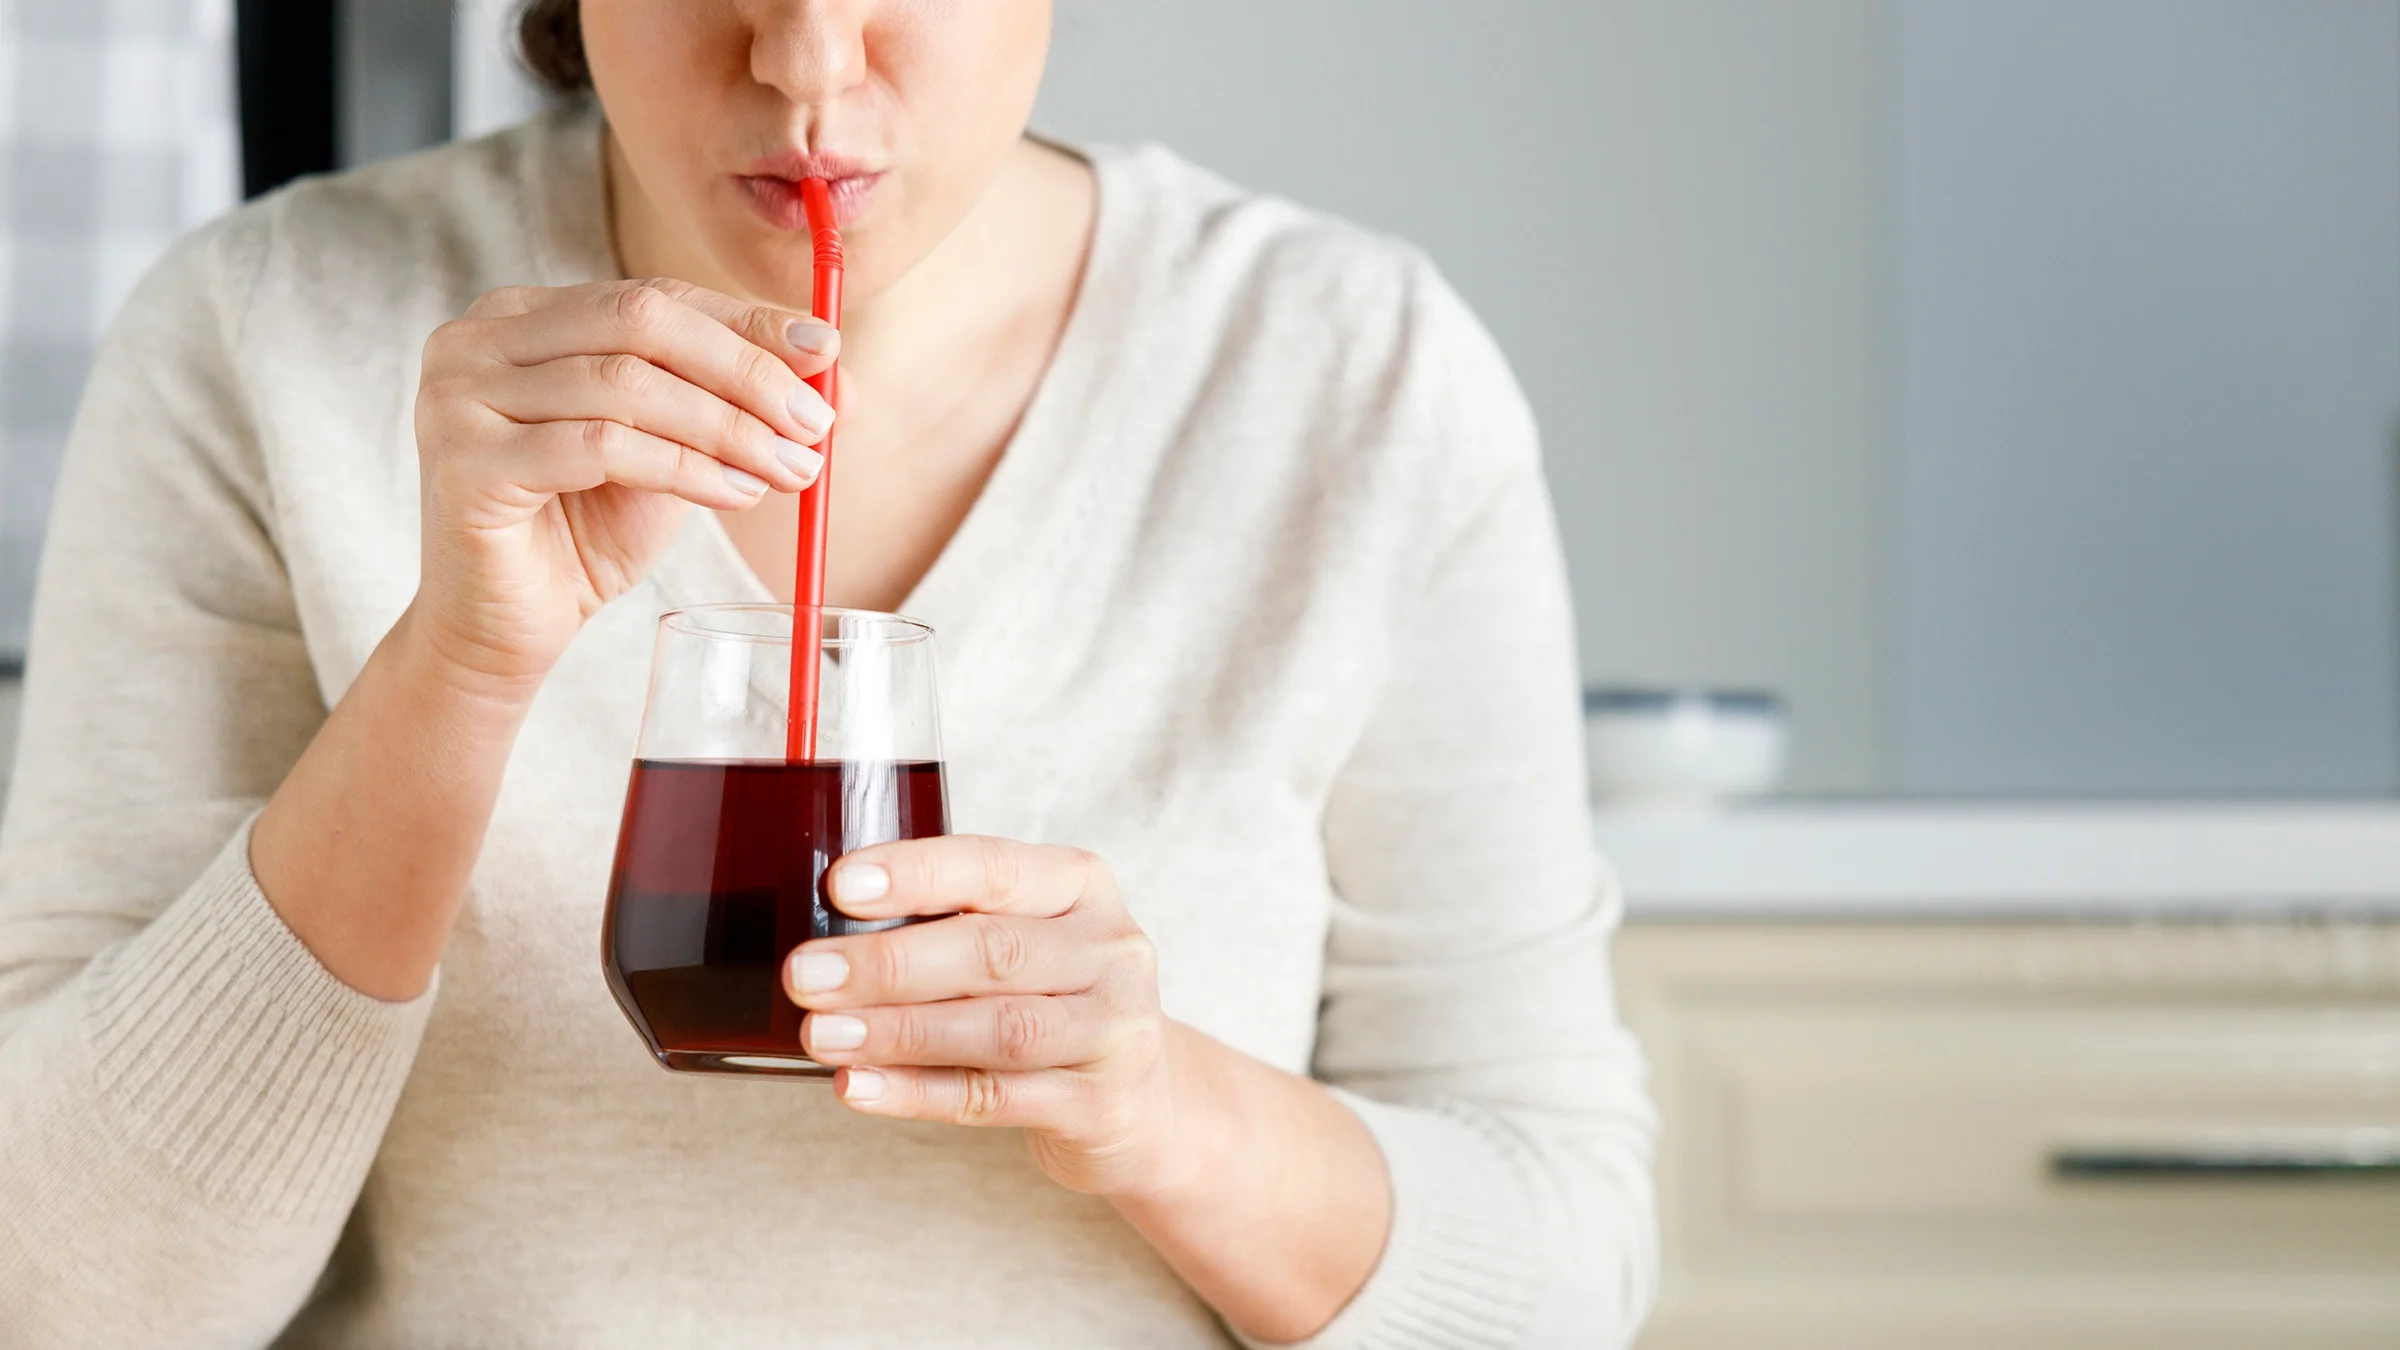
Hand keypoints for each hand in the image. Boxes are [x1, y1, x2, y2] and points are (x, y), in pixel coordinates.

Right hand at [408, 277, 837, 695]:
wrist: (504, 628)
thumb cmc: (583, 532)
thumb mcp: (675, 453)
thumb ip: (734, 404)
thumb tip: (838, 373)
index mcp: (525, 316)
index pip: (655, 296)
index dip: (747, 322)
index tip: (827, 353)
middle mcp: (478, 339)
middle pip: (641, 321)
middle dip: (744, 371)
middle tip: (814, 423)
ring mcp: (459, 395)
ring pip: (625, 384)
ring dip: (726, 427)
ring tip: (789, 469)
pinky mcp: (464, 462)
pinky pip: (599, 447)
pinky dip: (683, 468)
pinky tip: (734, 493)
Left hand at [783, 836, 1185, 1197]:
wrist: (1141, 1099)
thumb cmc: (1050, 1000)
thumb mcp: (1025, 941)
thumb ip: (950, 925)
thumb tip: (825, 934)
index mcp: (1080, 886)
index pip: (994, 868)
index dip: (917, 874)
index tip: (839, 886)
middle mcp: (1109, 950)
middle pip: (993, 952)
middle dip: (889, 964)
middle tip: (806, 975)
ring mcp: (1113, 1030)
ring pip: (999, 1029)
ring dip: (900, 1032)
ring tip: (822, 1035)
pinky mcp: (1101, 1105)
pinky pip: (997, 1098)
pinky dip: (920, 1093)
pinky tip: (860, 1087)